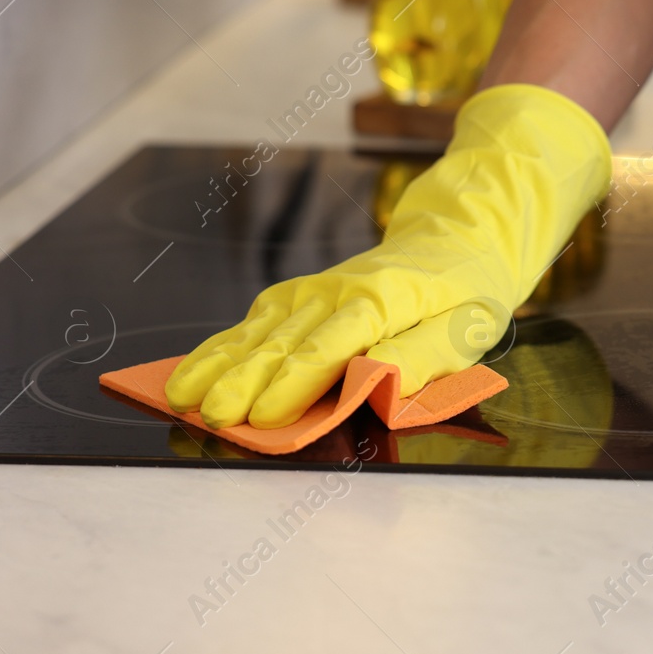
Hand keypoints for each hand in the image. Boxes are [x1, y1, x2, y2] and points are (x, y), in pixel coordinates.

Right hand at [163, 84, 610, 429]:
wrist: (459, 237)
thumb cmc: (468, 291)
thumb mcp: (469, 329)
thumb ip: (423, 357)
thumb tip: (378, 381)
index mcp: (385, 300)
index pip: (333, 345)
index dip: (297, 382)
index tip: (266, 416)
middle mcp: (340, 290)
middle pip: (285, 340)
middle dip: (244, 380)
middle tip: (211, 416)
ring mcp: (316, 289)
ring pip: (260, 329)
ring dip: (220, 364)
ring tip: (183, 397)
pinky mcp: (304, 293)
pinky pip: (256, 320)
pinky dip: (222, 345)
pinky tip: (193, 369)